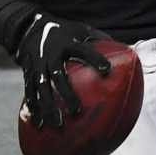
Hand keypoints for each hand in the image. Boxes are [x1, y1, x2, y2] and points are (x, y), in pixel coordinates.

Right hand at [0, 0, 110, 129]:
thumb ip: (100, 39)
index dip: (94, 58)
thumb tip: (127, 52)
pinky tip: (39, 124)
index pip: (83, 50)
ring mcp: (38, 65)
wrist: (29, 29)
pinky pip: (30, 92)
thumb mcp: (80, 29)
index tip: (106, 70)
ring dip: (48, 107)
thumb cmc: (63, 32)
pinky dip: (33, 108)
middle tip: (76, 112)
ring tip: (58, 125)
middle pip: (58, 76)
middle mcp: (51, 55)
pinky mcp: (28, 74)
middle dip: (66, 94)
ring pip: (42, 88)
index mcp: (67, 43)